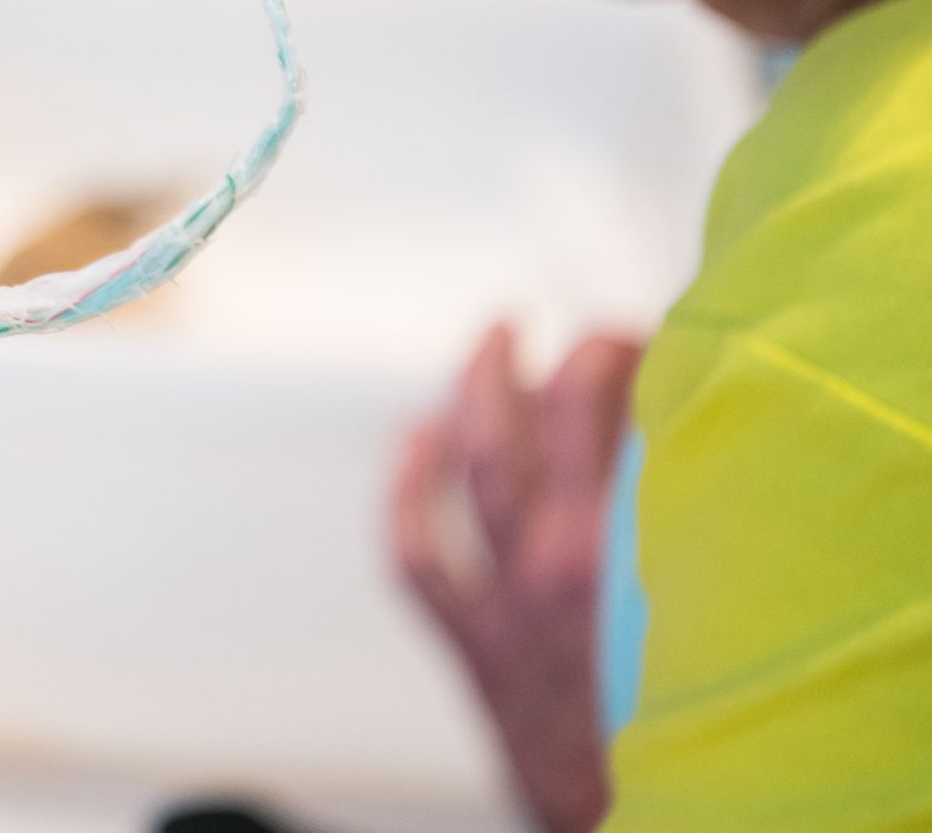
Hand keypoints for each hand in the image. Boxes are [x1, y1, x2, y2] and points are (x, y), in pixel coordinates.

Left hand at [392, 324, 642, 832]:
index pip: (591, 416)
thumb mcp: (705, 608)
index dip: (601, 360)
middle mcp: (545, 569)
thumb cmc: (685, 716)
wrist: (631, 814)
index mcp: (609, 555)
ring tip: (490, 344)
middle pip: (522, 431)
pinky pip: (415, 554)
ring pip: (464, 473)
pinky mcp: (471, 642)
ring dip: (470, 396)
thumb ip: (679, 528)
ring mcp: (498, 605)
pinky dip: (405, 489)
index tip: (626, 340)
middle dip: (532, 364)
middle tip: (547, 326)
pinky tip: (414, 437)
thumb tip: (668, 437)